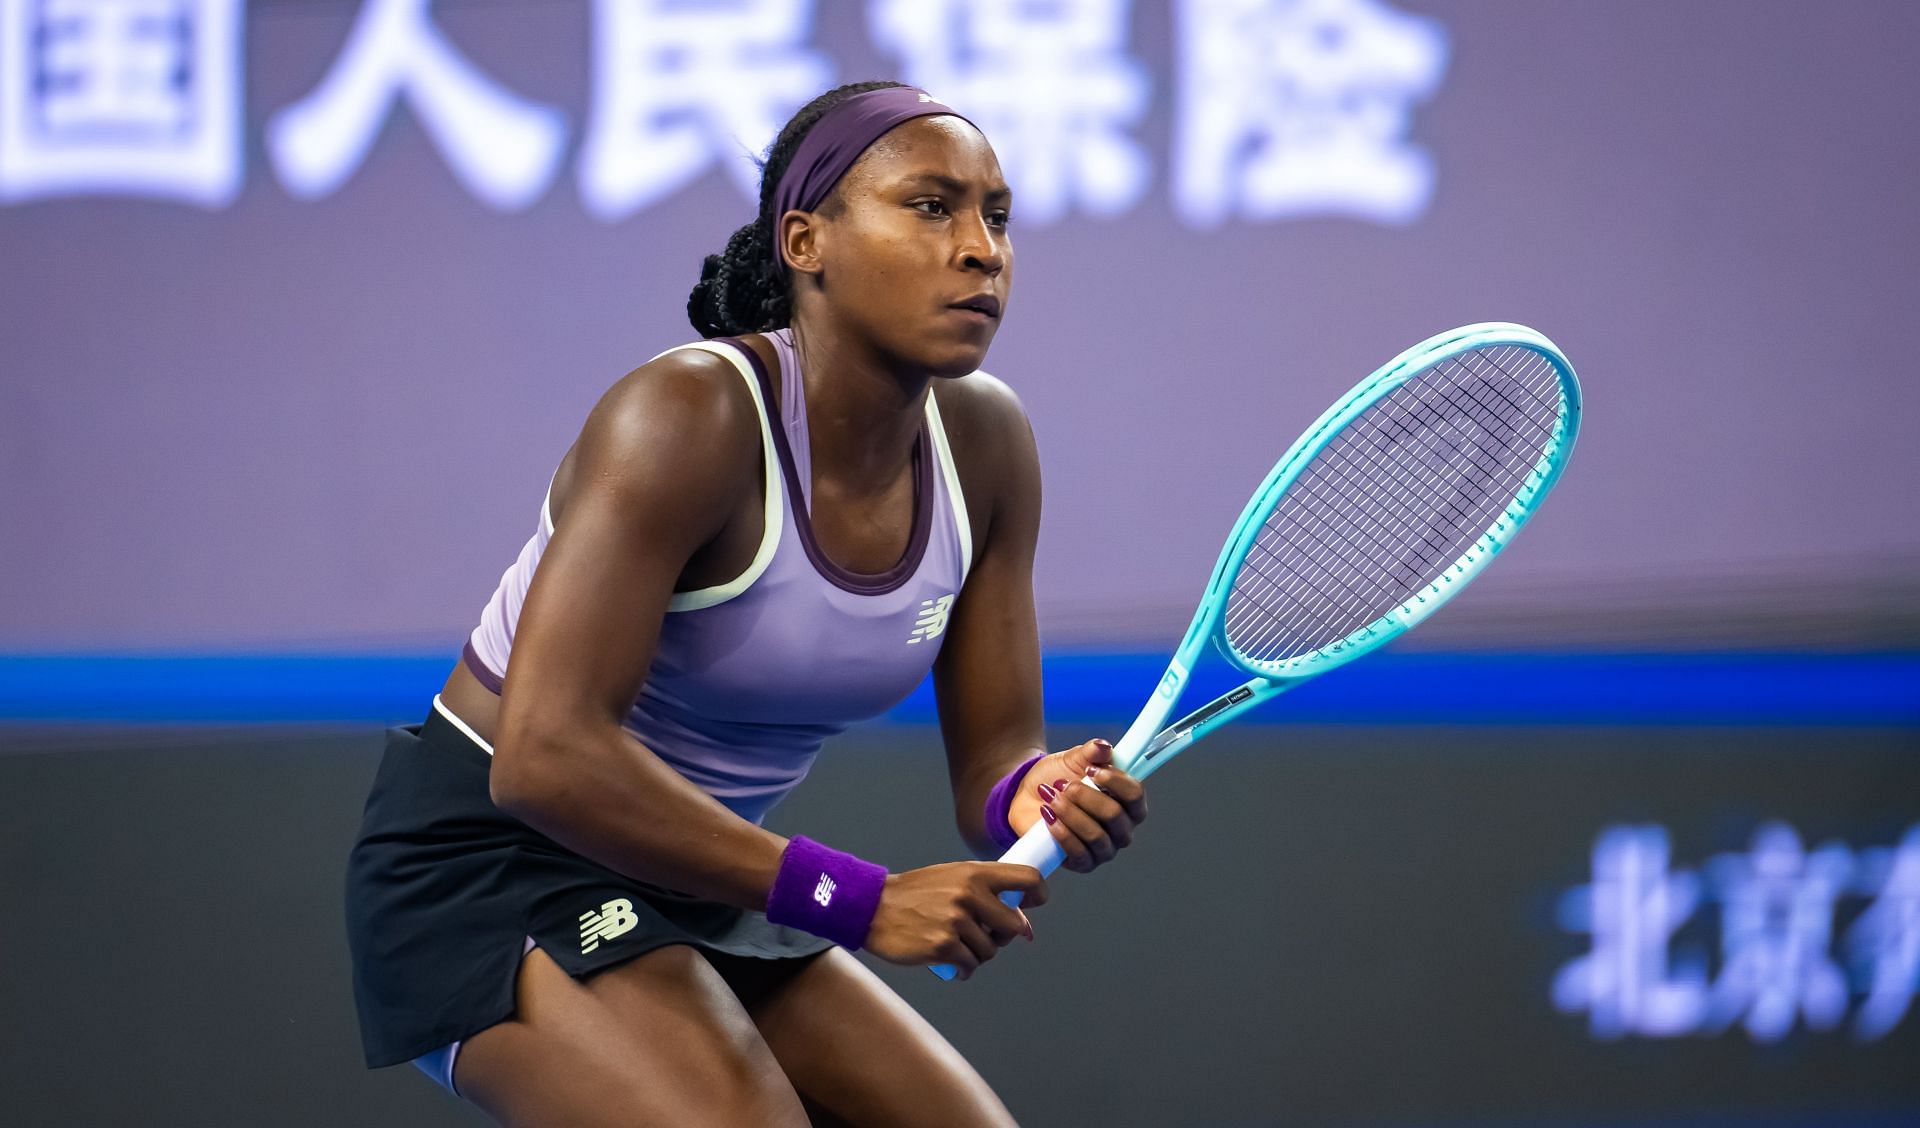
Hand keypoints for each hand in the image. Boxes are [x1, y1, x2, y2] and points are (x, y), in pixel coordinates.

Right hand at [863, 861, 1046, 980]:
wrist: (872, 907)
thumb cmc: (916, 894)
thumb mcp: (951, 878)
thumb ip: (986, 892)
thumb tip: (1024, 925)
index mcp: (975, 873)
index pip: (1027, 877)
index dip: (1038, 894)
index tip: (1031, 905)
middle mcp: (969, 894)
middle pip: (1014, 926)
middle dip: (1002, 936)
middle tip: (983, 935)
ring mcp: (956, 921)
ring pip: (991, 950)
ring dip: (978, 954)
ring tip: (957, 946)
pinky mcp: (943, 946)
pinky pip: (970, 966)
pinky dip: (963, 969)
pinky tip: (951, 963)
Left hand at [1007, 738, 1147, 873]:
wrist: (1027, 796)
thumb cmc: (1057, 778)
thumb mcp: (1073, 759)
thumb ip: (1091, 752)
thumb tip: (1103, 747)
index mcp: (1128, 802)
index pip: (1135, 794)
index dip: (1116, 782)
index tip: (1092, 770)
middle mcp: (1122, 828)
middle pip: (1115, 816)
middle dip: (1086, 797)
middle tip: (1064, 784)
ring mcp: (1104, 849)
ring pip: (1096, 835)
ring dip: (1070, 813)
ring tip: (1051, 797)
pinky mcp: (1084, 863)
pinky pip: (1079, 853)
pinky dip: (1062, 833)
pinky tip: (1048, 817)